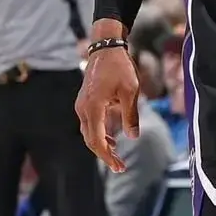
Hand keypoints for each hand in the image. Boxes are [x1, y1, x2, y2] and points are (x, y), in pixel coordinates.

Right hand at [76, 38, 139, 172]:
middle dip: (105, 155)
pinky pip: (89, 124)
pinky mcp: (85, 102)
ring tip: (117, 156)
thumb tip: (133, 137)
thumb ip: (131, 115)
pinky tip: (112, 139)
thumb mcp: (131, 91)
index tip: (118, 166)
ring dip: (102, 145)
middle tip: (120, 167)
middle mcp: (83, 108)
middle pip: (90, 139)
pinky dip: (99, 134)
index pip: (96, 140)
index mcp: (93, 107)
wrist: (106, 48)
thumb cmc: (120, 67)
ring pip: (88, 132)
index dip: (107, 156)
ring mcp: (82, 105)